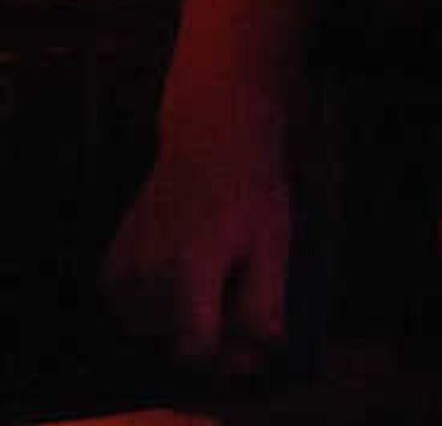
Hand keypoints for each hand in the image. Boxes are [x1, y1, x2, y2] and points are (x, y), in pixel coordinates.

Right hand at [105, 96, 293, 372]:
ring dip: (187, 321)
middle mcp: (146, 271)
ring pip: (156, 332)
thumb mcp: (275, 244)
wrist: (211, 145)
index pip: (195, 347)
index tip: (251, 340)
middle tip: (242, 298)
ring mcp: (121, 271)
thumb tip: (263, 349)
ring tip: (216, 277)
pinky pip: (134, 315)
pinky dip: (161, 309)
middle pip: (177, 342)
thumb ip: (266, 302)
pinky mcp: (109, 271)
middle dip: (214, 334)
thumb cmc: (250, 192)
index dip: (227, 354)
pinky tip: (187, 277)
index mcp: (189, 266)